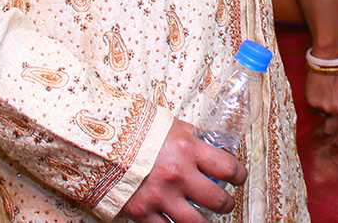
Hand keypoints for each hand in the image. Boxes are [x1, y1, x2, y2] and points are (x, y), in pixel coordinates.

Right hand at [120, 118, 245, 222]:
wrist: (98, 142)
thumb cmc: (134, 130)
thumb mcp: (170, 125)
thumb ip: (191, 136)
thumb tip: (209, 142)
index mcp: (187, 149)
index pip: (228, 168)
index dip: (239, 175)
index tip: (239, 177)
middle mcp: (178, 175)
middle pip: (217, 200)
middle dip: (226, 203)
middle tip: (224, 202)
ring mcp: (160, 196)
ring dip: (206, 222)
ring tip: (206, 218)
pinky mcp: (142, 212)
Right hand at [305, 66, 337, 145]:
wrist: (331, 59)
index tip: (336, 144)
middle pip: (332, 131)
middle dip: (326, 136)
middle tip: (322, 136)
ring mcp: (327, 108)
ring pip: (321, 117)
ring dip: (320, 115)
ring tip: (319, 105)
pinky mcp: (314, 103)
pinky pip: (313, 107)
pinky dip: (315, 102)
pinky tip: (318, 89)